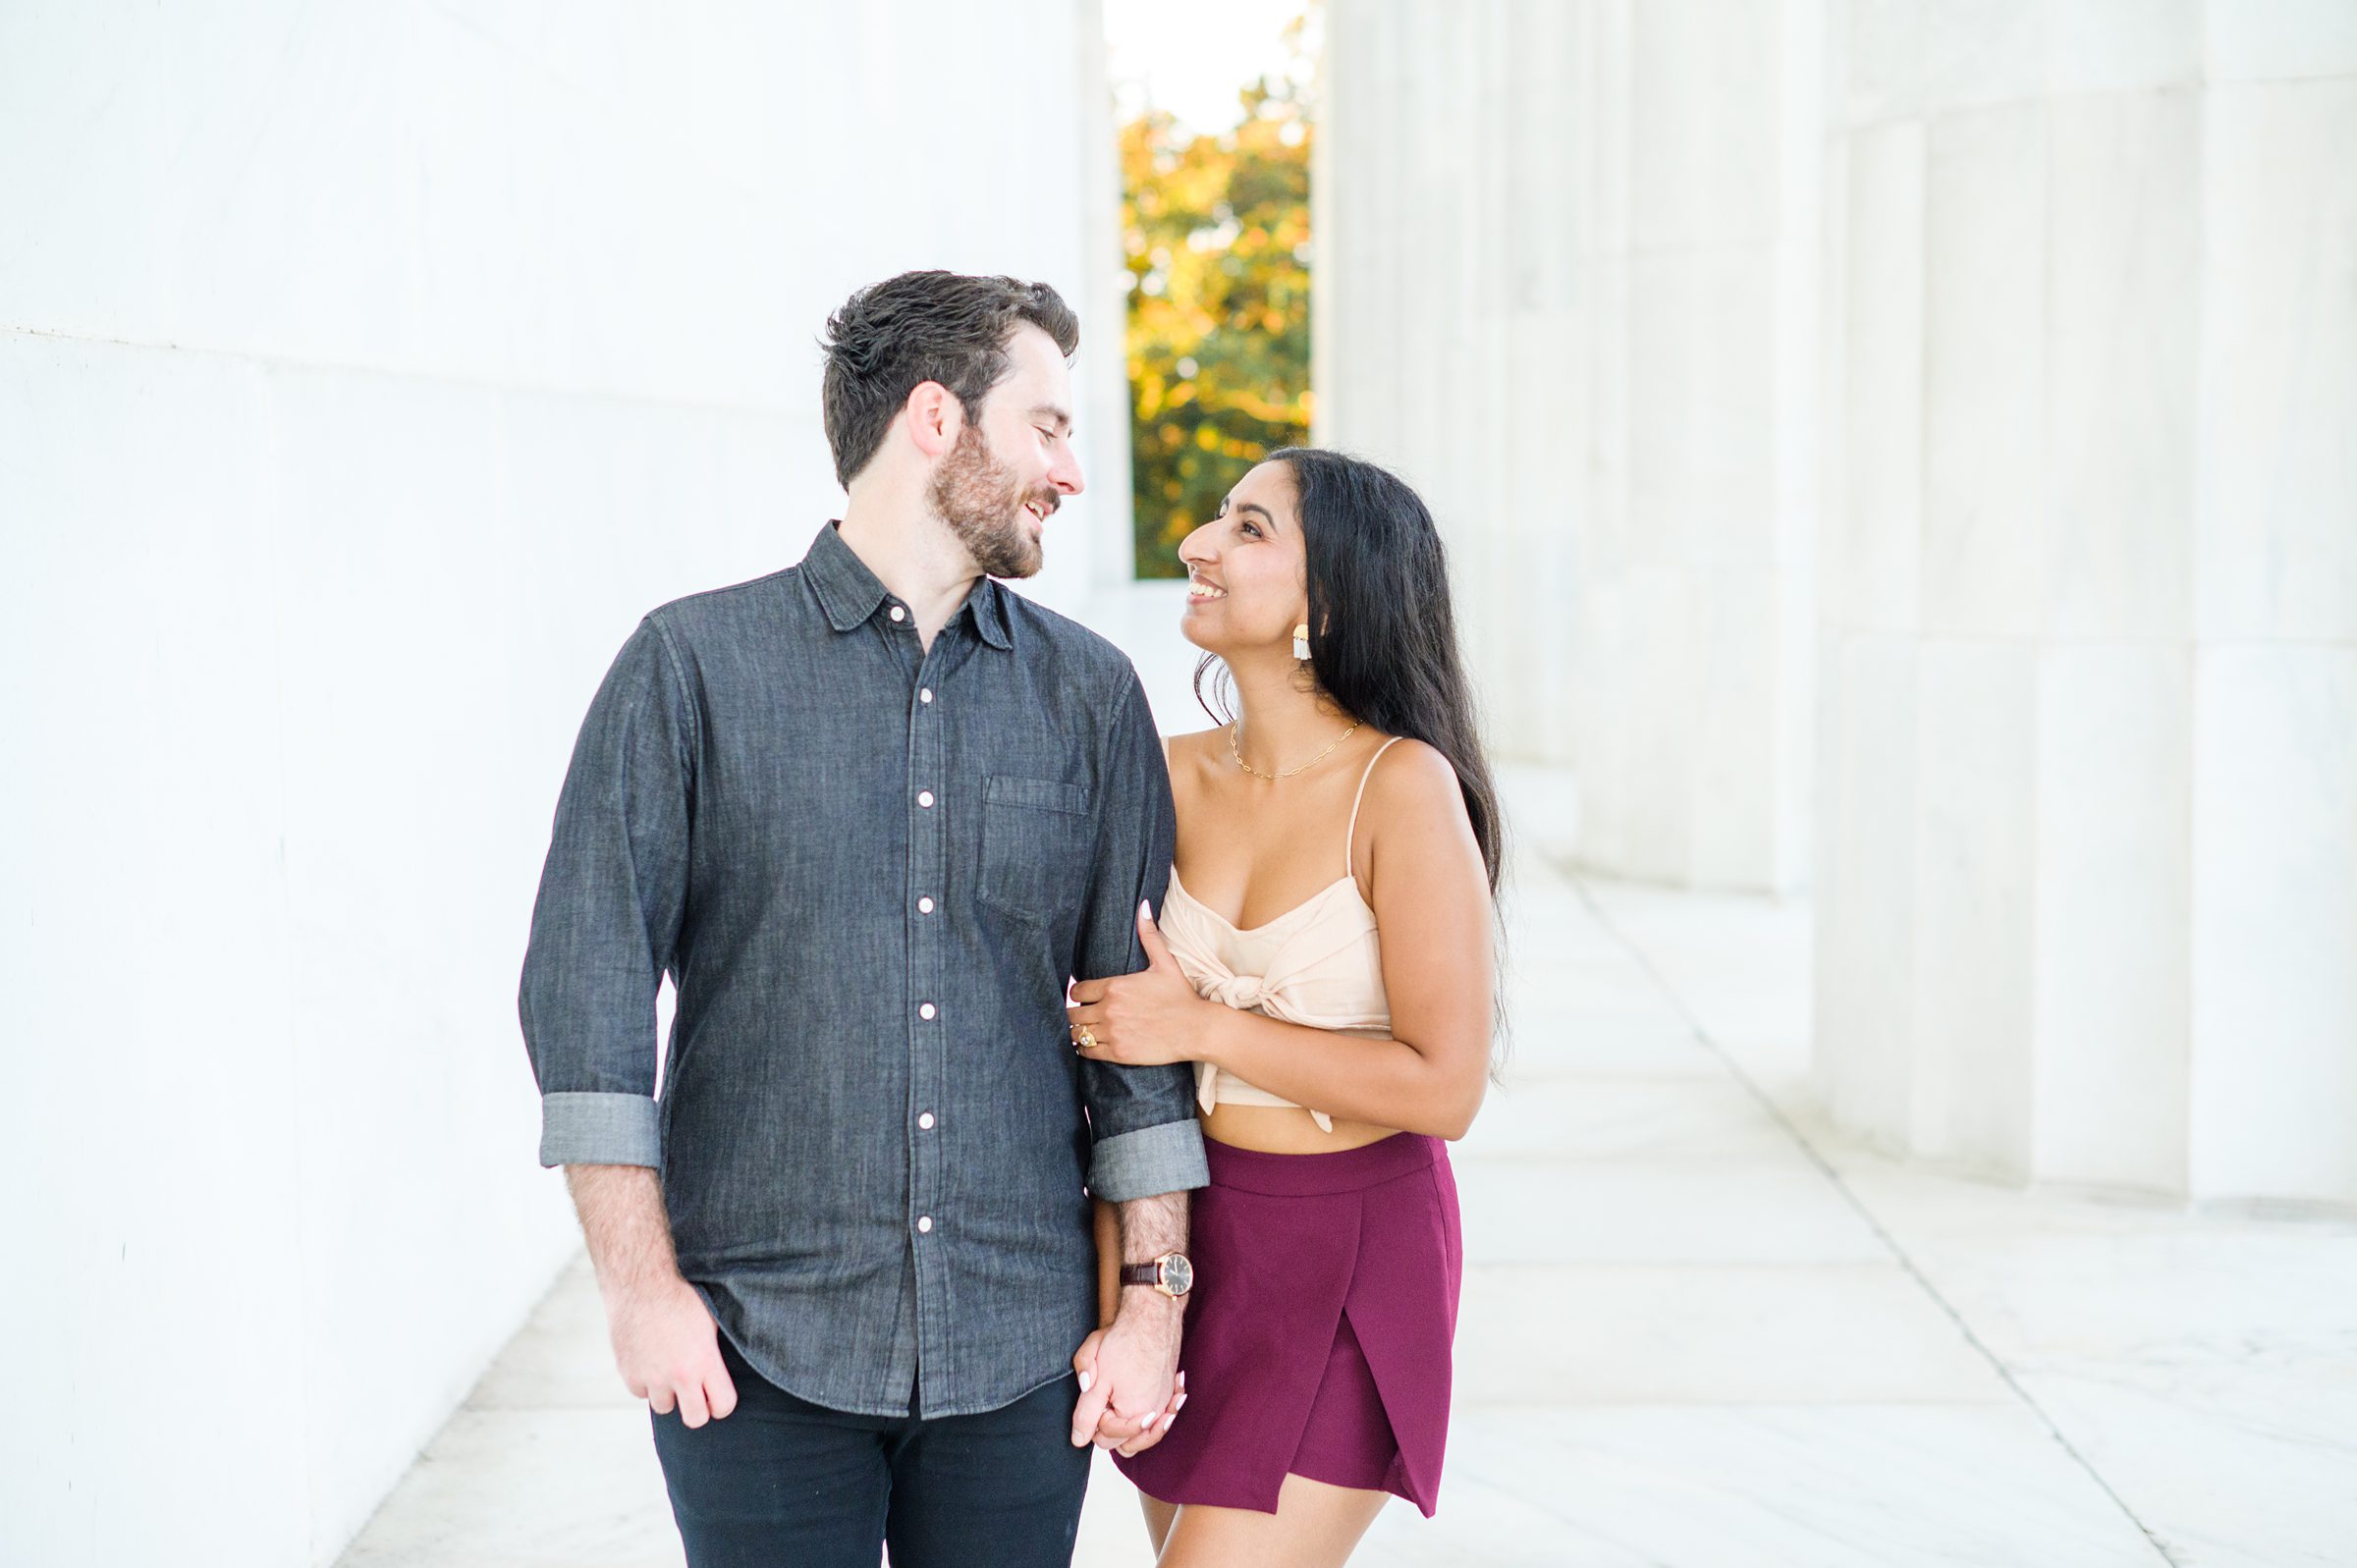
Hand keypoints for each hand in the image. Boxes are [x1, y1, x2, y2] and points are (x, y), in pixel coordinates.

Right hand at [604, 1272, 738, 1427]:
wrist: (640, 1285)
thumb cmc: (680, 1297)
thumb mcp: (711, 1321)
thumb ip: (716, 1353)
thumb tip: (725, 1372)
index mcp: (705, 1361)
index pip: (723, 1406)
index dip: (722, 1404)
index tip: (717, 1396)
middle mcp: (679, 1375)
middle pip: (695, 1419)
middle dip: (697, 1409)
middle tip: (695, 1393)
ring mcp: (652, 1377)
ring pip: (664, 1407)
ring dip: (668, 1394)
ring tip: (669, 1369)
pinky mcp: (629, 1373)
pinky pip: (640, 1393)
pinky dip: (645, 1383)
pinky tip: (650, 1362)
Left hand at [1069, 901, 1208, 1068]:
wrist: (1196, 1029)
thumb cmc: (1181, 996)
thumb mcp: (1165, 963)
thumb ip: (1149, 935)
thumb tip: (1143, 906)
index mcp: (1115, 986)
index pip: (1077, 990)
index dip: (1079, 994)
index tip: (1086, 998)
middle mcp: (1109, 1008)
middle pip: (1072, 1013)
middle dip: (1077, 1013)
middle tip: (1085, 1015)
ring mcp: (1113, 1031)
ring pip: (1077, 1033)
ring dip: (1079, 1031)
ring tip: (1086, 1030)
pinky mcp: (1118, 1052)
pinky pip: (1087, 1051)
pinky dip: (1086, 1048)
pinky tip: (1092, 1044)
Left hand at [1069, 1301, 1184, 1452]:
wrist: (1152, 1317)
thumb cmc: (1123, 1343)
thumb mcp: (1096, 1381)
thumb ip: (1085, 1414)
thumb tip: (1078, 1440)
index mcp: (1133, 1416)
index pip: (1105, 1439)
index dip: (1093, 1421)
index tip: (1093, 1396)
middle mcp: (1154, 1415)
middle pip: (1126, 1443)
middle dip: (1112, 1428)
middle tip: (1104, 1402)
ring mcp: (1165, 1404)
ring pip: (1145, 1434)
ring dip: (1133, 1429)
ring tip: (1121, 1409)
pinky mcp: (1170, 1391)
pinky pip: (1161, 1415)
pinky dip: (1153, 1416)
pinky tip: (1146, 1401)